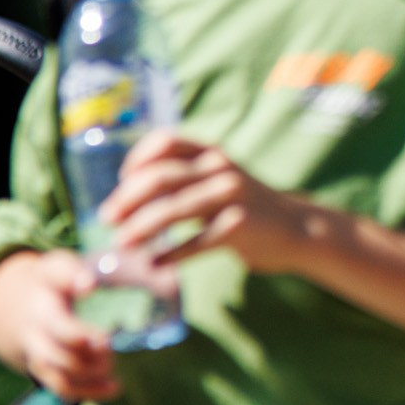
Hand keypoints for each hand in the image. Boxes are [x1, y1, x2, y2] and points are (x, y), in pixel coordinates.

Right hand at [0, 251, 119, 401]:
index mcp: (40, 311)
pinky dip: (87, 393)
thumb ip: (71, 272)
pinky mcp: (45, 370)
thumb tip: (90, 285)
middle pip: (55, 359)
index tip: (107, 339)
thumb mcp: (55, 267)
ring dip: (88, 382)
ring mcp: (37, 357)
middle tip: (112, 354)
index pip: (58, 329)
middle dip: (85, 363)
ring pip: (56, 380)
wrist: (14, 305)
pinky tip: (113, 389)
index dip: (81, 337)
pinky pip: (61, 388)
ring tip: (116, 379)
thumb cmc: (46, 281)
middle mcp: (35, 339)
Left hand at [104, 133, 311, 275]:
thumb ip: (182, 180)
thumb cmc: (246, 207)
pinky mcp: (239, 226)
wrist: (297, 229)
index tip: (121, 183)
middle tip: (107, 219)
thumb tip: (124, 196)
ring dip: (140, 228)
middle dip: (126, 199)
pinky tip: (154, 263)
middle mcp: (221, 169)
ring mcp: (232, 196)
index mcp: (213, 153)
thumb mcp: (218, 181)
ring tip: (122, 244)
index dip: (136, 160)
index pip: (165, 141)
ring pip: (173, 210)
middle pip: (160, 177)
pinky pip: (195, 242)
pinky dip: (170, 254)